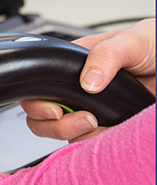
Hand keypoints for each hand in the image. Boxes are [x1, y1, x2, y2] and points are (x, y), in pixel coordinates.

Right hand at [19, 18, 155, 142]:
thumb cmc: (156, 46)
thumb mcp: (132, 41)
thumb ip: (106, 54)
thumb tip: (87, 80)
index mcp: (73, 66)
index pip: (39, 87)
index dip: (38, 103)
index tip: (56, 110)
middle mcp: (75, 90)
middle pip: (41, 117)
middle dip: (54, 125)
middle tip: (82, 118)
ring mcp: (88, 110)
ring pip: (62, 133)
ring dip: (74, 134)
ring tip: (97, 122)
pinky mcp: (105, 127)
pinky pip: (86, 143)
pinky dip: (94, 142)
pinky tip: (109, 131)